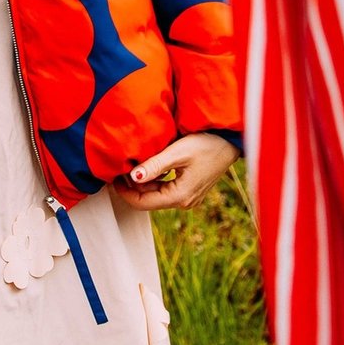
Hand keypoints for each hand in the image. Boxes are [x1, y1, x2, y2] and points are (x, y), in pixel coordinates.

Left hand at [114, 133, 237, 212]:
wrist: (230, 140)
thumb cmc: (207, 143)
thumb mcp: (177, 152)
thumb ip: (154, 166)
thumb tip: (132, 177)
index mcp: (180, 196)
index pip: (143, 203)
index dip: (125, 193)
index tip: (113, 177)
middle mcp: (184, 201)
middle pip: (149, 199)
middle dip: (131, 186)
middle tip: (119, 168)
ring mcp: (188, 196)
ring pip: (157, 193)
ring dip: (142, 182)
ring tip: (129, 165)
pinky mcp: (190, 189)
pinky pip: (166, 188)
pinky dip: (154, 179)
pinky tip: (147, 165)